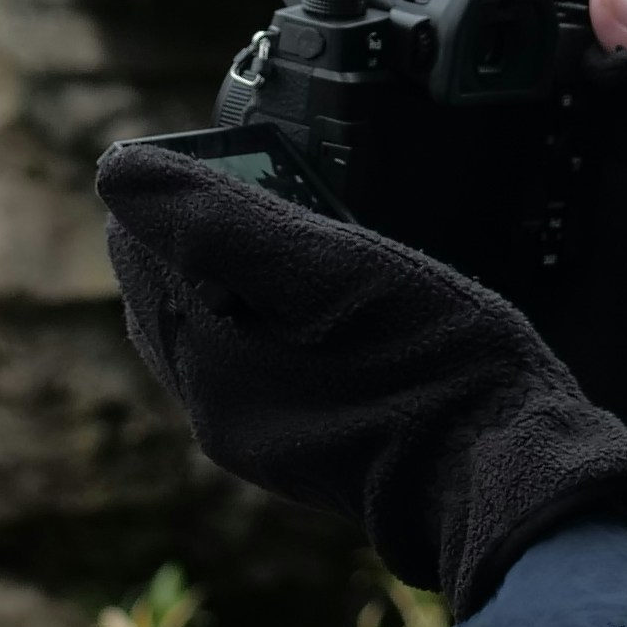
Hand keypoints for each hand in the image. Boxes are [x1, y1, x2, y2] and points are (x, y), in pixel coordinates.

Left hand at [98, 144, 626, 611]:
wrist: (509, 477)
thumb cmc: (428, 365)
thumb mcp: (324, 268)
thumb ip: (216, 219)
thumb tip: (117, 166)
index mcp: (204, 362)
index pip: (141, 248)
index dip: (176, 186)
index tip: (230, 149)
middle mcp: (214, 408)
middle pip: (170, 290)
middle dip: (200, 228)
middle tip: (265, 177)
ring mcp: (258, 435)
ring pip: (210, 327)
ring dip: (233, 269)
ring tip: (296, 224)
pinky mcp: (302, 446)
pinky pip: (252, 361)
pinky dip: (264, 313)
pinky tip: (318, 297)